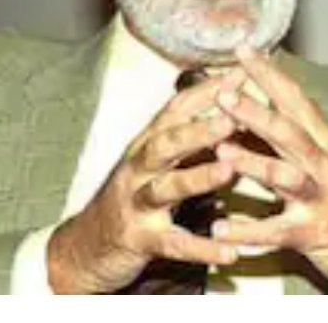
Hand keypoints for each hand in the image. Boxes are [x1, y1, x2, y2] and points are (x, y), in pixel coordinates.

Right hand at [45, 70, 245, 293]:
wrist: (87, 244)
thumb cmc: (135, 195)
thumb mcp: (157, 161)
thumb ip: (189, 138)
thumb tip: (232, 109)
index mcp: (148, 144)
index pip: (176, 110)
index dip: (206, 92)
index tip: (240, 75)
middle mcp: (140, 168)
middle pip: (166, 143)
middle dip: (198, 129)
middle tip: (231, 117)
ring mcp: (137, 203)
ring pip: (167, 187)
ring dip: (199, 177)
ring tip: (230, 171)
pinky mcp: (140, 239)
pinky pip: (174, 243)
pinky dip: (202, 247)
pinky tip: (229, 251)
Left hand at [212, 46, 327, 293]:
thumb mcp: (322, 167)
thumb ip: (288, 141)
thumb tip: (251, 112)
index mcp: (323, 146)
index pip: (296, 102)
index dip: (271, 75)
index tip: (243, 50)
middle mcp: (324, 167)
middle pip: (290, 132)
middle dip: (257, 111)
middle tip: (223, 93)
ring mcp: (320, 199)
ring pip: (286, 176)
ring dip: (254, 162)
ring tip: (221, 151)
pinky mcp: (314, 233)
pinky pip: (277, 232)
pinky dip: (248, 231)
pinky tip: (220, 229)